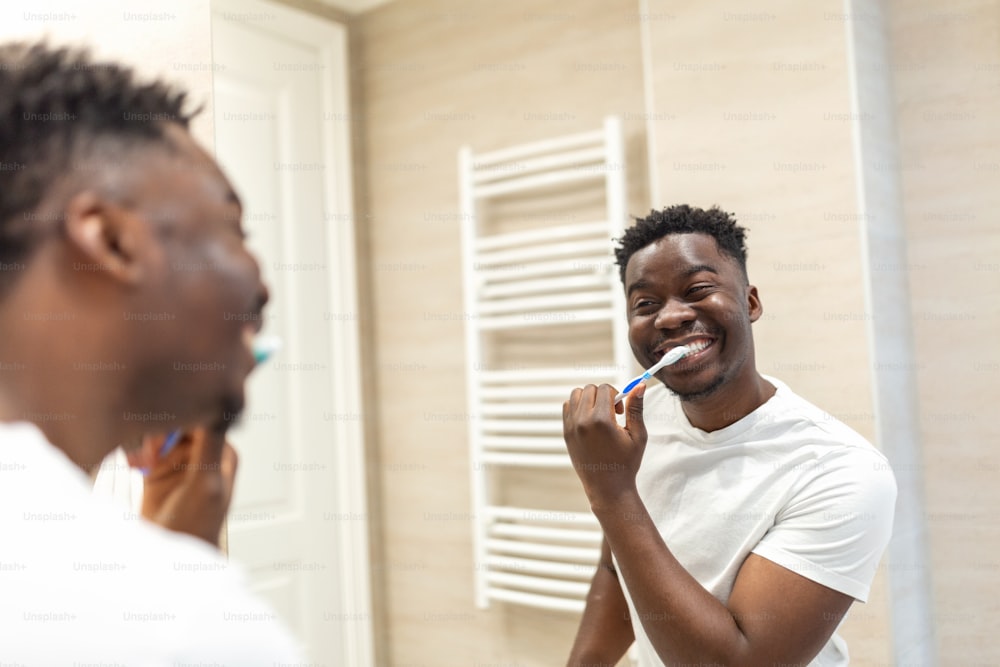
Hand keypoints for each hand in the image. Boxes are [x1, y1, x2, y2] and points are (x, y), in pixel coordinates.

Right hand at [133, 427, 237, 546]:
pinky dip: (136, 452)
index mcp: (223, 450)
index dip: (182, 420)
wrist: (167, 557)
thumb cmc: (195, 524)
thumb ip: (209, 445)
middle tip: (148, 453)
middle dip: (160, 432)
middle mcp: (203, 451)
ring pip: (159, 432)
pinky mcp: (156, 470)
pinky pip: (143, 448)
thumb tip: (218, 408)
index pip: (203, 417)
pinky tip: (133, 465)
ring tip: (140, 462)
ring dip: (145, 443)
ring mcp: (178, 460)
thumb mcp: (205, 481)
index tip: (164, 437)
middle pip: (179, 421)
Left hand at [562, 382, 647, 506]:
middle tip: (612, 413)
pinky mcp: (566, 433)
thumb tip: (639, 385)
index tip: (620, 411)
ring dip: (589, 398)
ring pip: (576, 395)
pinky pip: (567, 407)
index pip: (604, 389)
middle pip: (589, 389)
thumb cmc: (626, 464)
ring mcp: (571, 427)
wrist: (607, 488)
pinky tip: (590, 420)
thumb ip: (636, 408)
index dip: (616, 395)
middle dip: (603, 395)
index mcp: (601, 420)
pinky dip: (578, 407)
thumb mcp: (637, 435)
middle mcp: (583, 421)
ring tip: (600, 415)